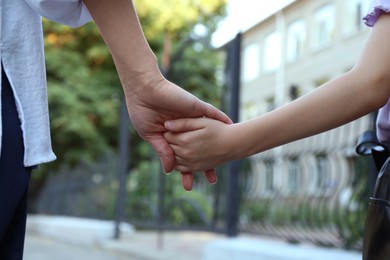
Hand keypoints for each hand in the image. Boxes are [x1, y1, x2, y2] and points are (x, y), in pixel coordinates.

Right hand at [124, 72, 231, 189]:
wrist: (143, 91)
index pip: (182, 157)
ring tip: (228, 155)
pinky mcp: (195, 107)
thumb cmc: (143, 112)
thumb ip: (163, 151)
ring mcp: (191, 118)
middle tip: (212, 180)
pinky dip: (221, 118)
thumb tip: (170, 170)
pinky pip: (212, 113)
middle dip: (204, 165)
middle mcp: (184, 129)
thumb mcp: (151, 135)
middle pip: (197, 149)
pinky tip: (230, 125)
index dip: (185, 170)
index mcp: (171, 136)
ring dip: (217, 144)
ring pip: (207, 133)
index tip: (190, 185)